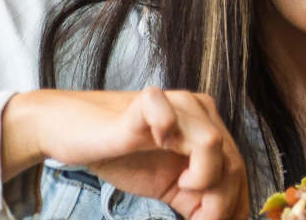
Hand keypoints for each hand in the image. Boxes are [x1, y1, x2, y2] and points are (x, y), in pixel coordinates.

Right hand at [3, 87, 248, 218]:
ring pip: (213, 143)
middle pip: (231, 160)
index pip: (238, 167)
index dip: (237, 200)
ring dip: (206, 178)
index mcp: (208, 128)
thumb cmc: (119, 155)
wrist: (67, 131)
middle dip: (222, 200)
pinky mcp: (145, 103)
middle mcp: (199, 111)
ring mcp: (174, 104)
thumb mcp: (168, 184)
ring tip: (184, 189)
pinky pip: (169, 114)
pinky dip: (171, 132)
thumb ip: (197, 199)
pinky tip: (162, 146)